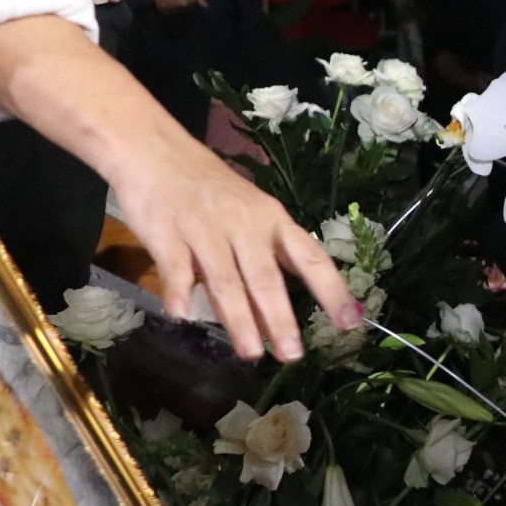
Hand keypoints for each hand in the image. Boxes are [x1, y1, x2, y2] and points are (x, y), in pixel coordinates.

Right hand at [107, 129, 357, 362]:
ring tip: (250, 353)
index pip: (311, 258)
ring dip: (239, 320)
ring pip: (226, 281)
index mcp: (273, 219)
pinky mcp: (168, 234)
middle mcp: (244, 224)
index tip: (349, 323)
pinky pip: (176, 270)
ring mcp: (205, 230)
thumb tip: (280, 318)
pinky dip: (180, 295)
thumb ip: (267, 259)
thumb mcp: (251, 213)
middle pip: (266, 277)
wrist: (156, 151)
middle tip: (292, 354)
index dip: (331, 291)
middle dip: (280, 318)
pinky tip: (184, 318)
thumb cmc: (210, 189)